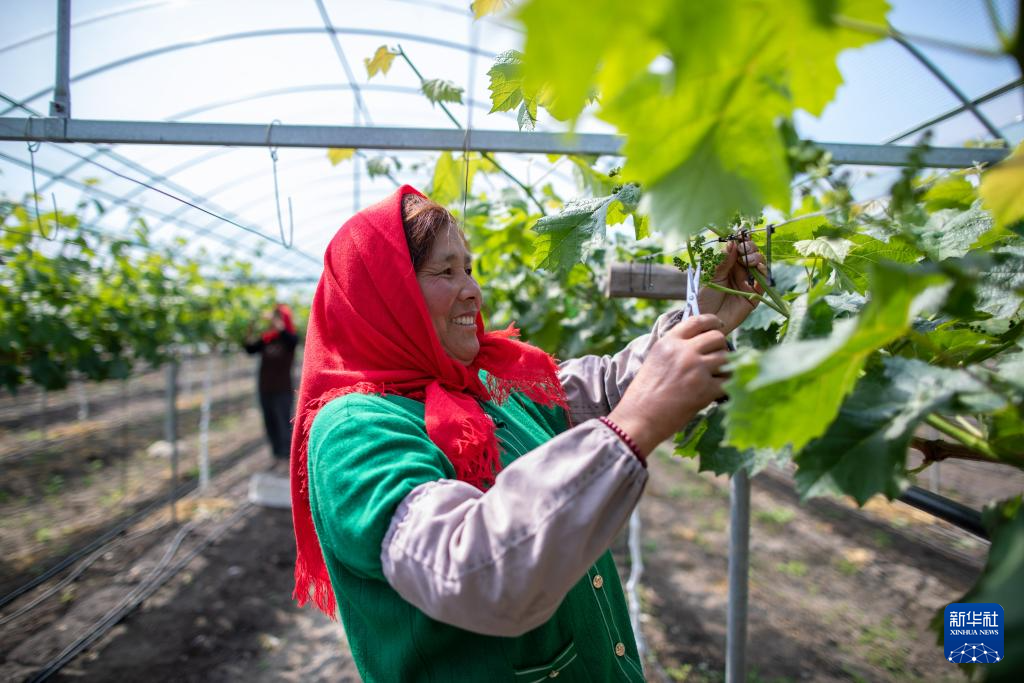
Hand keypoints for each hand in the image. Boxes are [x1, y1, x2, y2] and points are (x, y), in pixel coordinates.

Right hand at [608, 314, 728, 455]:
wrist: (640, 418)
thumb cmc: (644, 394)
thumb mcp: (655, 361)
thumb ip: (674, 349)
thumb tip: (698, 344)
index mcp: (669, 342)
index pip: (697, 321)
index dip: (712, 321)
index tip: (719, 325)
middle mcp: (684, 351)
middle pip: (717, 337)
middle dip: (721, 346)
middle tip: (718, 358)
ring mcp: (696, 369)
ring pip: (727, 357)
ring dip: (726, 366)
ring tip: (718, 376)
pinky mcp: (705, 389)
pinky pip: (728, 380)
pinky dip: (727, 386)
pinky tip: (719, 391)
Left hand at [696, 238, 766, 333]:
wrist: (705, 319)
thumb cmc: (703, 298)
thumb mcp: (711, 277)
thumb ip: (722, 262)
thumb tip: (731, 243)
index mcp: (728, 265)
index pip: (738, 249)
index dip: (741, 241)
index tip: (740, 234)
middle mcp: (739, 272)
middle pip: (751, 254)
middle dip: (749, 248)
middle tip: (742, 249)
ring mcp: (748, 283)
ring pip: (759, 265)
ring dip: (756, 258)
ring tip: (747, 259)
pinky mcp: (754, 296)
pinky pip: (763, 283)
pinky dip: (762, 273)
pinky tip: (757, 268)